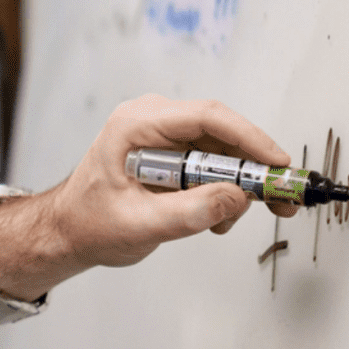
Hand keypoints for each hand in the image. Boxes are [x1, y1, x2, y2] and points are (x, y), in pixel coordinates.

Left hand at [40, 96, 297, 268]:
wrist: (68, 231)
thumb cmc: (88, 222)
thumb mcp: (139, 224)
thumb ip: (188, 212)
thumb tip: (236, 198)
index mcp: (136, 124)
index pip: (206, 117)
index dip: (248, 138)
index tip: (276, 163)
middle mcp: (153, 122)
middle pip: (220, 133)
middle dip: (253, 167)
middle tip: (279, 196)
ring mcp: (164, 137)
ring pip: (221, 151)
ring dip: (239, 185)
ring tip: (233, 219)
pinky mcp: (172, 155)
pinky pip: (212, 165)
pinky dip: (223, 191)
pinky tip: (215, 217)